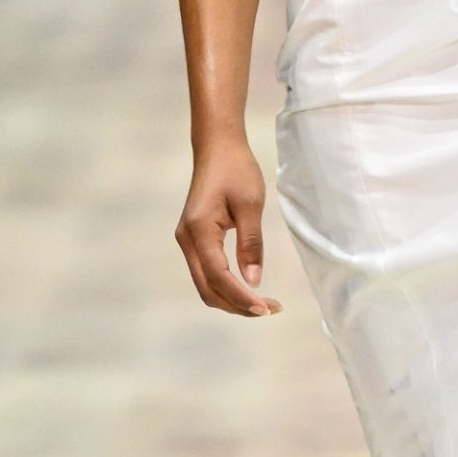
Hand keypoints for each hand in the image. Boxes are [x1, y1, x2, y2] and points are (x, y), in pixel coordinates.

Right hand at [176, 136, 281, 314]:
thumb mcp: (251, 205)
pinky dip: (225, 287)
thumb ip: (251, 244)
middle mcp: (187, 240)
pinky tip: (247, 289)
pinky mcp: (193, 240)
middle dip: (237, 305)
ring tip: (263, 304)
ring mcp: (187, 241)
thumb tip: (253, 280)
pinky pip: (206, 273)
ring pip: (205, 285)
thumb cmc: (236, 170)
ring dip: (231, 299)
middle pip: (208, 289)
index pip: (218, 277)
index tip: (266, 308)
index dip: (241, 298)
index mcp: (199, 231)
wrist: (217, 148)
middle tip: (270, 309)